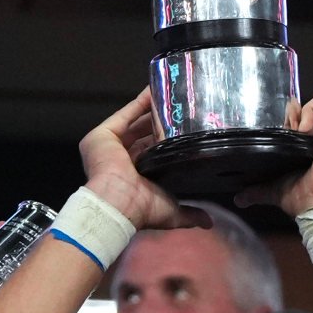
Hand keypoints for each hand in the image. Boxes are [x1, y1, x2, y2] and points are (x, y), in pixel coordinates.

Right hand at [78, 92, 184, 234]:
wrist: (118, 204)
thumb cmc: (141, 210)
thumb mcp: (171, 212)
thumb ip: (189, 214)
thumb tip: (209, 222)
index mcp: (135, 175)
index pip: (153, 152)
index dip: (167, 140)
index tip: (184, 129)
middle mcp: (121, 159)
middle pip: (144, 133)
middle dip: (162, 121)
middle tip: (183, 108)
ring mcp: (110, 145)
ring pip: (135, 121)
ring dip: (153, 109)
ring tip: (173, 95)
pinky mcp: (103, 135)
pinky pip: (125, 114)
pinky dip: (140, 102)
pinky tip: (155, 90)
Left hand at [271, 87, 312, 214]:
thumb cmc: (309, 200)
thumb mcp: (281, 186)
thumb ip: (262, 187)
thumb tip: (241, 197)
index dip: (306, 116)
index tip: (291, 130)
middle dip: (310, 108)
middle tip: (295, 128)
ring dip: (311, 108)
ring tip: (300, 130)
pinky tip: (305, 130)